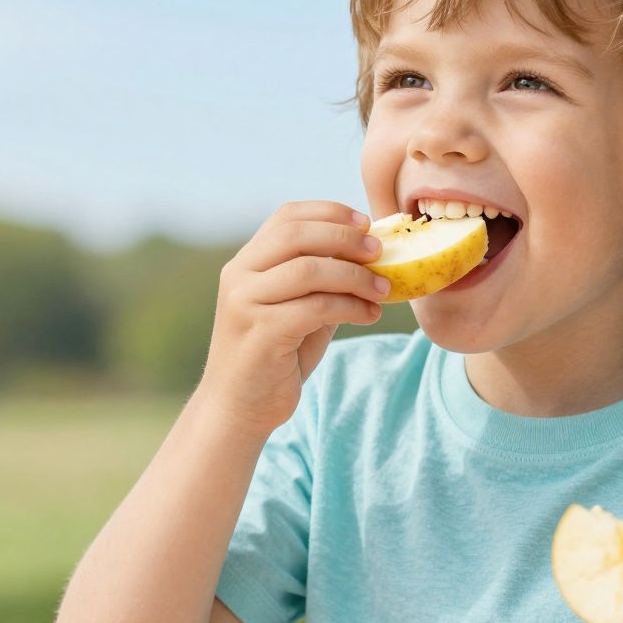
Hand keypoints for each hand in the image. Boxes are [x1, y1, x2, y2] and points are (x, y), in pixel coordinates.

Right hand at [198, 199, 387, 437]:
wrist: (239, 409)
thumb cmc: (275, 357)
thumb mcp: (298, 308)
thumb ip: (322, 281)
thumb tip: (372, 255)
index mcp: (247, 263)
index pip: (287, 216)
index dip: (329, 213)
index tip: (366, 222)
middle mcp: (239, 277)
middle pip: (296, 235)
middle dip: (344, 239)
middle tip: (380, 252)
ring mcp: (245, 304)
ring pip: (308, 270)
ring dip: (354, 276)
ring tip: (383, 289)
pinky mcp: (260, 334)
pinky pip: (314, 308)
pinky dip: (349, 306)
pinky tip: (369, 314)